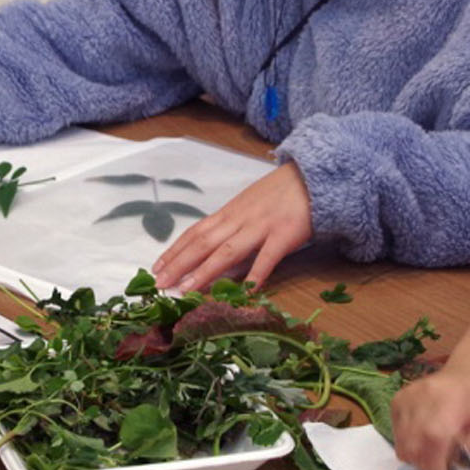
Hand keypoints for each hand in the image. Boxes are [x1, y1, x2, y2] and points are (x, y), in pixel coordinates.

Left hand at [149, 162, 311, 290]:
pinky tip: (244, 292)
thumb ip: (232, 225)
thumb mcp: (249, 205)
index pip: (195, 232)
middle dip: (179, 264)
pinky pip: (267, 258)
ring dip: (204, 272)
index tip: (156, 267)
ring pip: (227, 251)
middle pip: (202, 243)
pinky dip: (255, 275)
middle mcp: (239, 219)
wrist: (313, 177)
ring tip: (186, 290)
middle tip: (159, 284)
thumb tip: (212, 250)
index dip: (174, 251)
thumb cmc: (280, 193)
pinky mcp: (285, 234)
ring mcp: (261, 226)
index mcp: (229, 212)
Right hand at [390, 358, 469, 469]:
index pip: (434, 435)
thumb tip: (450, 464)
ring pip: (400, 438)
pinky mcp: (400, 396)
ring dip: (415, 455)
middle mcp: (425, 395)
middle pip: (412, 440)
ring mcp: (409, 394)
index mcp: (454, 401)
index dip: (434, 462)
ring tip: (434, 454)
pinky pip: (395, 428)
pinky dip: (407, 441)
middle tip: (441, 467)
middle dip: (425, 463)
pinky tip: (423, 439)